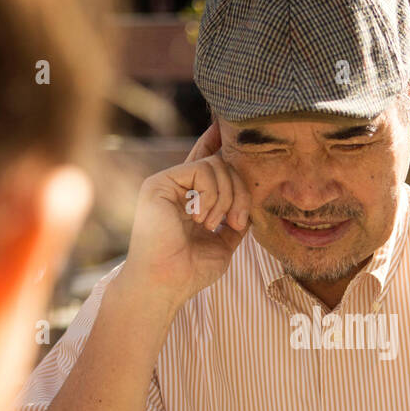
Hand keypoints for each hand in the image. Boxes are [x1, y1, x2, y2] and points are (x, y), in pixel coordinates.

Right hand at [122, 123, 252, 305]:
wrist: (167, 284)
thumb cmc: (190, 271)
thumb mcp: (223, 244)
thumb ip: (234, 222)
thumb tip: (250, 208)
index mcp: (190, 198)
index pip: (208, 163)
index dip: (218, 143)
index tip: (226, 126)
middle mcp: (177, 187)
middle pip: (223, 165)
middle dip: (239, 193)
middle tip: (234, 222)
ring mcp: (167, 183)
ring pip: (215, 165)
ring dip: (226, 198)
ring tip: (211, 225)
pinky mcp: (159, 183)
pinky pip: (201, 169)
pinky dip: (210, 194)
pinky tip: (199, 218)